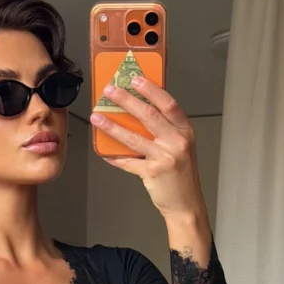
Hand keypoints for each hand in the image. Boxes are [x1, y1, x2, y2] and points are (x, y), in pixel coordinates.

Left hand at [90, 78, 207, 221]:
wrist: (186, 204)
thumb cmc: (181, 175)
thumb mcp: (181, 147)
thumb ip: (165, 130)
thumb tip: (139, 113)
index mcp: (184, 132)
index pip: (168, 104)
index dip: (151, 90)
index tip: (135, 79)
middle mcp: (176, 142)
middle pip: (148, 115)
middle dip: (126, 100)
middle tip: (110, 91)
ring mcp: (164, 158)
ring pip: (133, 137)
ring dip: (112, 126)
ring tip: (97, 117)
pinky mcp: (152, 173)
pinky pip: (127, 162)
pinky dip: (114, 156)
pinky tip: (103, 151)